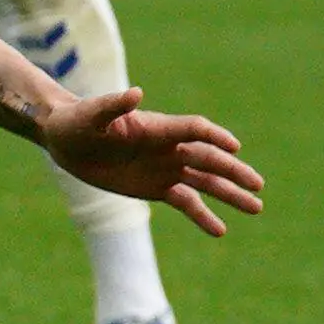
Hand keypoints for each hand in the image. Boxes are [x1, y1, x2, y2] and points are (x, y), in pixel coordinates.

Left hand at [38, 86, 264, 237]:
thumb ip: (113, 106)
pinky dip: (203, 216)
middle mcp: (168, 148)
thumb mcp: (91, 114)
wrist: (66, 141)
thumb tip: (135, 93)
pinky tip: (221, 230)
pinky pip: (187, 203)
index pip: (194, 130)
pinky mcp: (157, 188)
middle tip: (258, 185)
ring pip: (205, 182)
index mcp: (157, 127)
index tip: (234, 147)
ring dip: (230, 194)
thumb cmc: (78, 121)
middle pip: (208, 158)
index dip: (214, 136)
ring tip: (256, 207)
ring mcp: (166, 168)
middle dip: (233, 171)